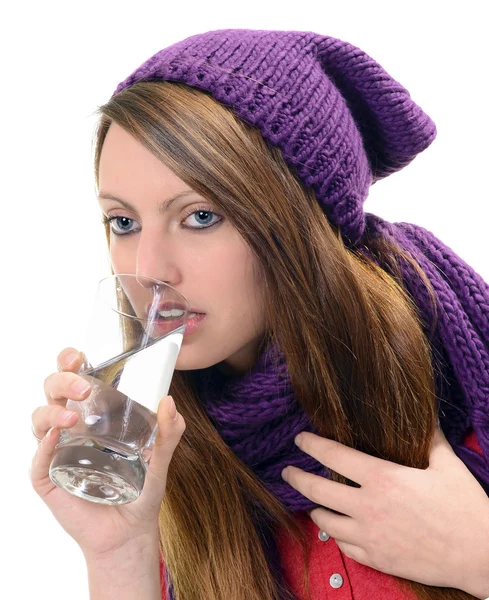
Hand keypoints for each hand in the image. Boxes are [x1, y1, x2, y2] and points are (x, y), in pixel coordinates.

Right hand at [30, 347, 185, 560]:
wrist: (129, 533)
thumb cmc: (141, 490)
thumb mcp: (159, 459)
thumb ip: (168, 433)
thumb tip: (169, 401)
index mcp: (95, 414)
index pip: (76, 378)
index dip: (70, 361)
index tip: (79, 355)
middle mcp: (72, 426)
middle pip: (53, 390)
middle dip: (62, 380)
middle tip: (83, 387)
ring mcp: (57, 450)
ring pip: (39, 418)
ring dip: (52, 411)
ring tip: (73, 418)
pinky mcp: (48, 477)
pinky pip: (37, 457)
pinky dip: (43, 445)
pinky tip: (55, 437)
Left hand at [281, 428, 488, 592]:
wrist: (479, 556)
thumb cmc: (464, 507)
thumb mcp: (447, 464)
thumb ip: (430, 437)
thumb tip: (424, 414)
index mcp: (382, 478)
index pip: (334, 456)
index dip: (311, 445)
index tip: (299, 439)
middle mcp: (368, 507)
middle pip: (317, 490)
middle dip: (296, 478)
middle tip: (287, 471)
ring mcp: (370, 536)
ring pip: (325, 521)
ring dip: (314, 507)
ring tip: (311, 501)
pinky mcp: (377, 559)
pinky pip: (344, 546)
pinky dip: (335, 534)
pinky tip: (336, 528)